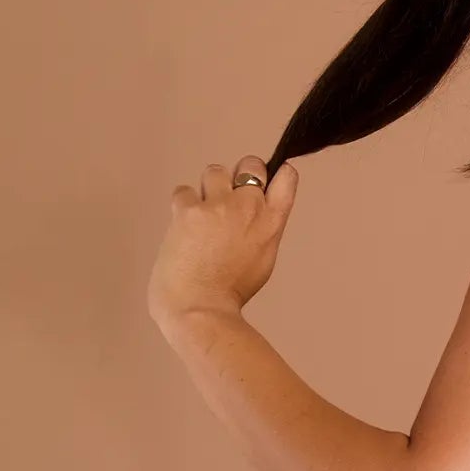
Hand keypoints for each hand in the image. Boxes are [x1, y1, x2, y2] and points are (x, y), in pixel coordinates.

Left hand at [147, 155, 297, 323]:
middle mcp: (248, 206)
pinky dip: (183, 203)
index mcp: (271, 221)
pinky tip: (183, 224)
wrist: (200, 306)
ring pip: (214, 171)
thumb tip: (251, 215)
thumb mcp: (263, 257)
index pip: (286, 177)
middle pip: (250, 164)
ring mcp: (217, 205)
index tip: (266, 180)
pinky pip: (183, 191)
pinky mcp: (187, 210)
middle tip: (228, 195)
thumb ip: (261, 228)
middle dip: (240, 175)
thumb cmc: (232, 291)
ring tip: (202, 212)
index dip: (276, 173)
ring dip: (208, 188)